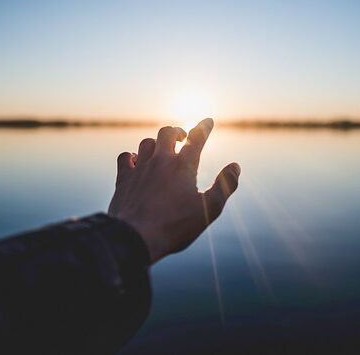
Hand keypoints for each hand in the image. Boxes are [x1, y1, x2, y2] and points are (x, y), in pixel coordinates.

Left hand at [108, 118, 240, 263]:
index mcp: (183, 166)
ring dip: (156, 143)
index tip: (208, 121)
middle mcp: (160, 161)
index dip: (204, 127)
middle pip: (167, 132)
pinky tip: (136, 161)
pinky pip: (125, 157)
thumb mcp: (209, 210)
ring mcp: (140, 168)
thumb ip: (225, 186)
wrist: (135, 237)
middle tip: (182, 137)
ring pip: (146, 143)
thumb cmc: (175, 226)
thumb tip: (235, 166)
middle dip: (177, 131)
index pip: (196, 138)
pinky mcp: (124, 179)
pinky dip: (132, 156)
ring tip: (161, 150)